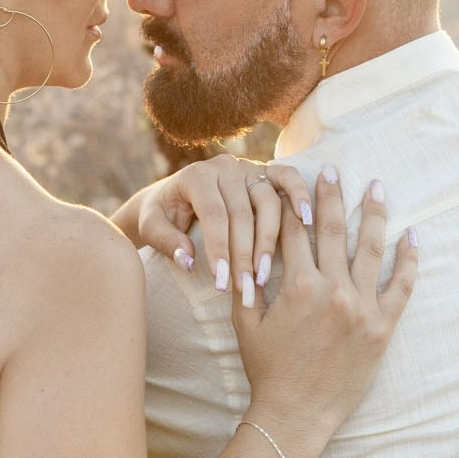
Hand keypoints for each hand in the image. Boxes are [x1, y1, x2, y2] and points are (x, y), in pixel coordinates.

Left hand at [134, 155, 291, 308]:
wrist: (173, 197)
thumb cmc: (163, 215)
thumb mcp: (151, 227)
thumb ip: (166, 241)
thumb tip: (189, 261)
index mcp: (196, 175)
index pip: (214, 215)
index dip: (220, 250)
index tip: (223, 283)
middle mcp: (225, 167)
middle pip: (242, 213)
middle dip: (243, 256)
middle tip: (244, 290)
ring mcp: (249, 167)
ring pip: (268, 202)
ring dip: (269, 241)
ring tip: (262, 275)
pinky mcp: (266, 171)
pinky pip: (288, 178)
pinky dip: (299, 196)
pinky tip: (306, 221)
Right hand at [232, 169, 416, 457]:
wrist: (296, 414)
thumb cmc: (267, 370)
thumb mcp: (247, 323)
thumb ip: (249, 284)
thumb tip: (248, 248)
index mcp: (297, 285)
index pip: (295, 231)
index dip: (293, 203)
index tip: (295, 180)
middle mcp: (332, 290)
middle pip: (334, 230)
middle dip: (332, 196)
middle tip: (334, 170)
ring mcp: (362, 308)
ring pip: (371, 249)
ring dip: (374, 214)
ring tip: (377, 187)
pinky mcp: (383, 327)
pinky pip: (401, 286)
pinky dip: (408, 259)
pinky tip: (412, 235)